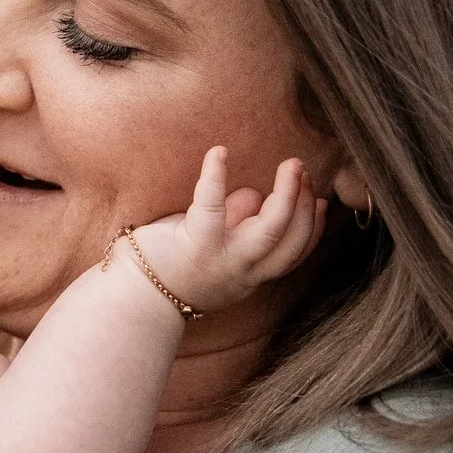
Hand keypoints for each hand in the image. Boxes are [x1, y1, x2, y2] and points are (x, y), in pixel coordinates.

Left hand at [124, 148, 320, 313]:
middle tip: (301, 171)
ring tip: (291, 165)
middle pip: (290, 240)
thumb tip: (252, 195)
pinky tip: (219, 152)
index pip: (294, 255)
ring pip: (270, 229)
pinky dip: (216, 176)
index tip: (319, 203)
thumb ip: (236, 228)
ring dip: (287, 195)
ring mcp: (222, 260)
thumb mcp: (215, 256)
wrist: (133, 301)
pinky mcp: (195, 245)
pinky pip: (212, 206)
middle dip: (304, 205)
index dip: (313, 228)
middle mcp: (243, 273)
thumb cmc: (170, 271)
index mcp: (250, 276)